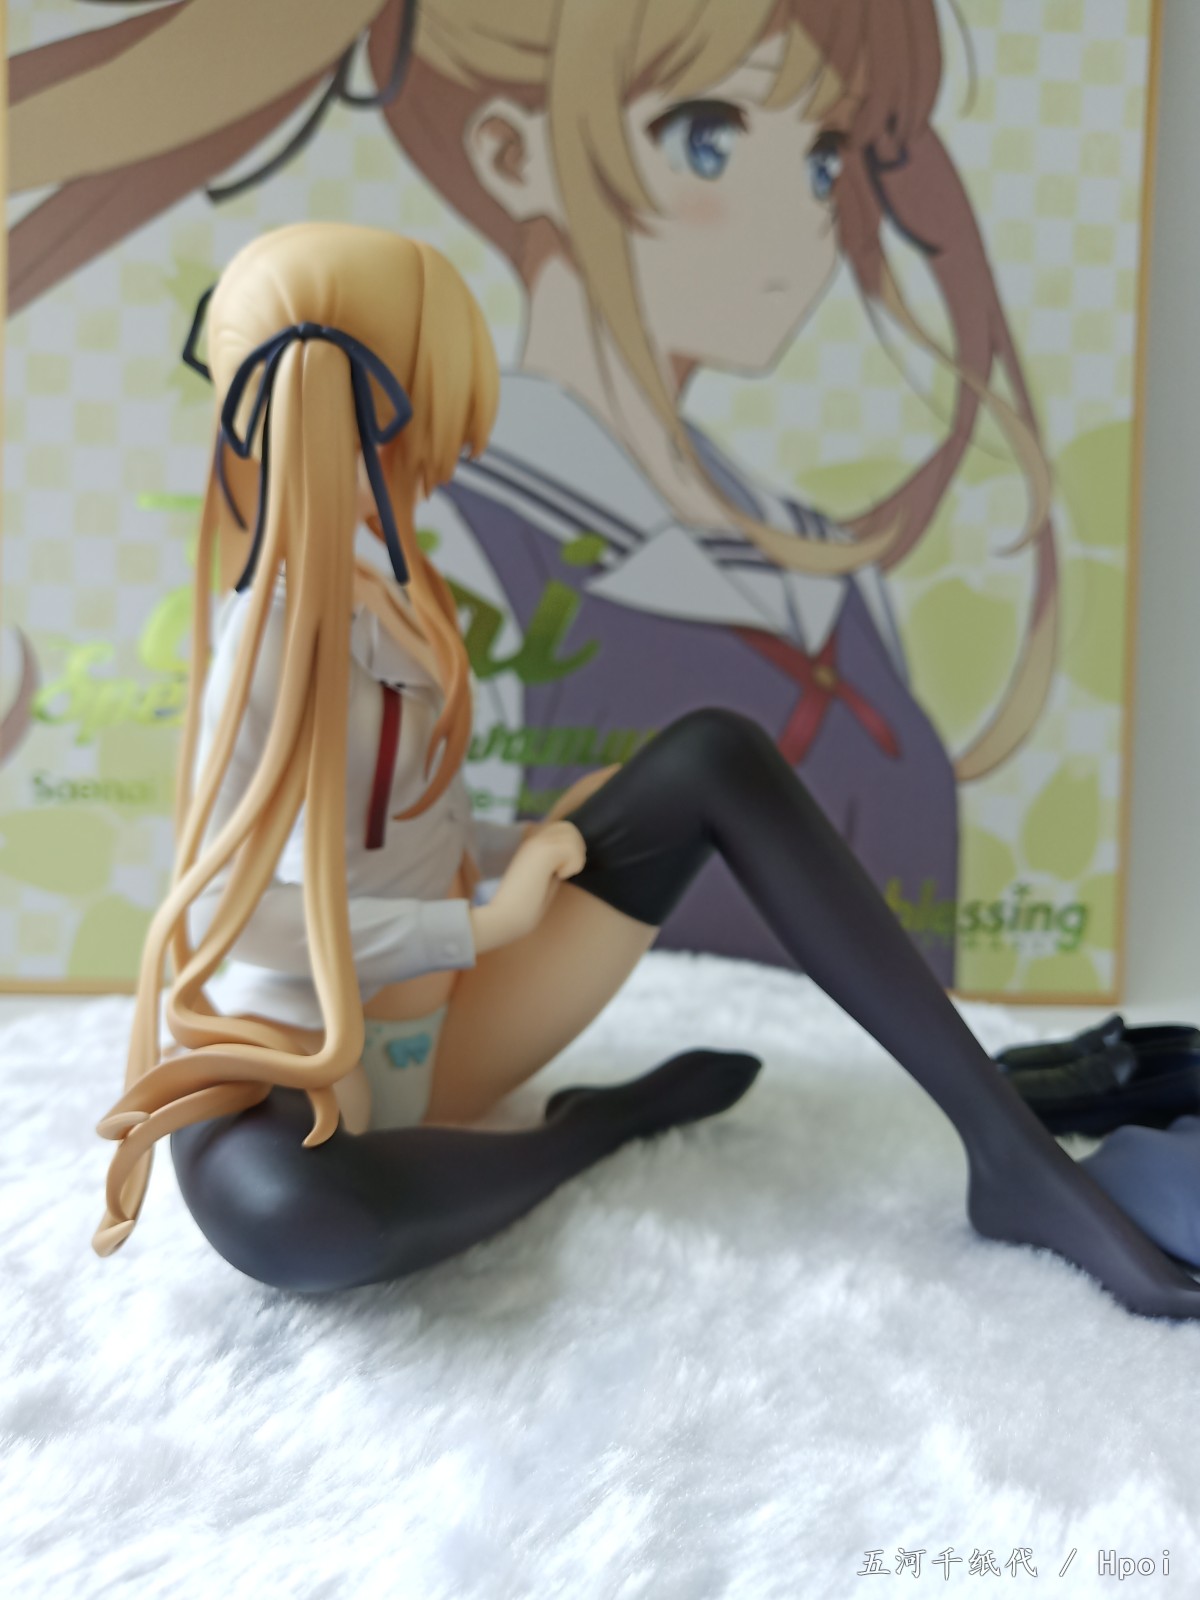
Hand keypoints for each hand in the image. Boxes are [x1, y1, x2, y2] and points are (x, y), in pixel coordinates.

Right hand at [469, 821, 586, 952]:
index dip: (569, 848)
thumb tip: (574, 857)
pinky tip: (558, 877)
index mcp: (531, 843)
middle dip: (575, 850)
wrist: (505, 916)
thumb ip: (554, 864)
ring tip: (559, 874)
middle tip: (563, 872)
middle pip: (569, 827)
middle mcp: (532, 838)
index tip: (559, 871)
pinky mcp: (542, 849)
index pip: (561, 829)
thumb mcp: (543, 878)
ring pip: (573, 834)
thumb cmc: (525, 906)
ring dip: (574, 858)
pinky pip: (572, 848)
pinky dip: (573, 866)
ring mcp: (536, 841)